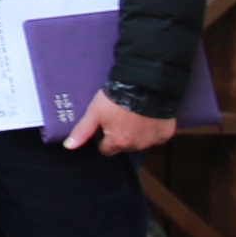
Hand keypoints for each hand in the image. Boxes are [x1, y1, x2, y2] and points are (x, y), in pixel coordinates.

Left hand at [62, 90, 178, 156]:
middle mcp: (137, 145)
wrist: (147, 87)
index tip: (104, 126)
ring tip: (133, 116)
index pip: (106, 149)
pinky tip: (147, 117)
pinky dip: (151, 130)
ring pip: (140, 142)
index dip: (103, 138)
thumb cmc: (116, 100)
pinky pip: (156, 137)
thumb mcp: (94, 113)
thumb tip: (69, 147)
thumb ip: (82, 131)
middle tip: (119, 118)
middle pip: (123, 146)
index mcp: (119, 142)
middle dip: (120, 136)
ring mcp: (153, 141)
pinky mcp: (166, 134)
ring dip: (136, 133)